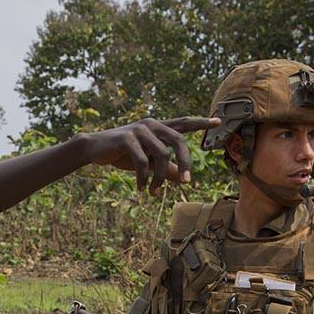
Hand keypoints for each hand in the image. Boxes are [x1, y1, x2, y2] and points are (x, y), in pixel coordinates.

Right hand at [79, 117, 220, 194]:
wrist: (94, 149)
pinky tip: (141, 188)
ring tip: (153, 192)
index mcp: (158, 127)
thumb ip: (165, 167)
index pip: (184, 123)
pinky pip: (143, 161)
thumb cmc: (123, 154)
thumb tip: (181, 179)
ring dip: (159, 178)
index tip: (219, 121)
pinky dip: (143, 178)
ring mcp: (139, 129)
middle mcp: (152, 124)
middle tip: (186, 183)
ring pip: (161, 155)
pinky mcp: (127, 138)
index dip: (201, 123)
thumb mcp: (147, 162)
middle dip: (185, 162)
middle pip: (179, 140)